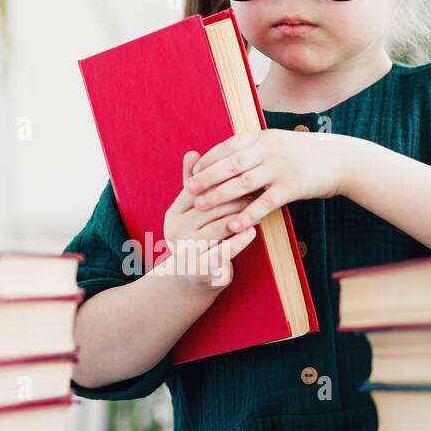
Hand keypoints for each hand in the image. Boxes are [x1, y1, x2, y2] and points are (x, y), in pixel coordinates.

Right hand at [158, 152, 258, 293]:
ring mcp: (185, 252)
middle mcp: (175, 232)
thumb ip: (196, 184)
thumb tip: (191, 152)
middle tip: (257, 188)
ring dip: (242, 216)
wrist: (196, 278)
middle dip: (235, 197)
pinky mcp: (200, 269)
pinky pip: (224, 250)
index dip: (220, 181)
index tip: (241, 172)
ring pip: (219, 227)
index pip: (197, 190)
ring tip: (258, 207)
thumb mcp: (195, 211)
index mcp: (172, 215)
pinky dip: (241, 240)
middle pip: (210, 207)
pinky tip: (252, 231)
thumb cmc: (199, 236)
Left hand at [185, 128, 344, 232]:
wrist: (340, 160)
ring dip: (220, 195)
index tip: (192, 171)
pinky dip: (247, 215)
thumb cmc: (305, 154)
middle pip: (231, 164)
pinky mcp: (292, 187)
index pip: (228, 147)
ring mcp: (280, 168)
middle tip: (189, 190)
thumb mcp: (278, 143)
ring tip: (202, 206)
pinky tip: (233, 226)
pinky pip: (265, 203)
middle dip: (207, 177)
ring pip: (243, 183)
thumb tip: (229, 156)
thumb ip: (255, 148)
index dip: (208, 159)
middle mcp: (269, 150)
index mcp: (263, 138)